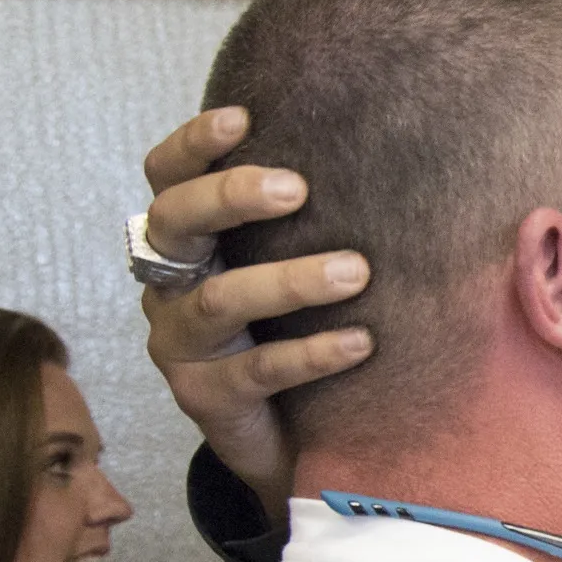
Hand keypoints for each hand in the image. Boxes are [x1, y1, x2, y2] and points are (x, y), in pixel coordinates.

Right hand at [139, 106, 373, 524]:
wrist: (289, 443)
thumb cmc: (295, 333)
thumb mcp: (291, 269)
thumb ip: (311, 220)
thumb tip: (394, 158)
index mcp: (186, 245)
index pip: (167, 179)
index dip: (193, 145)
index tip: (243, 118)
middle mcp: (169, 288)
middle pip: (175, 225)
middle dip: (230, 198)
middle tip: (296, 188)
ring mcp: (180, 346)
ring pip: (220, 301)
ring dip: (289, 281)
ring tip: (355, 271)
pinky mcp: (206, 400)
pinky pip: (258, 371)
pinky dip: (311, 353)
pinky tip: (361, 343)